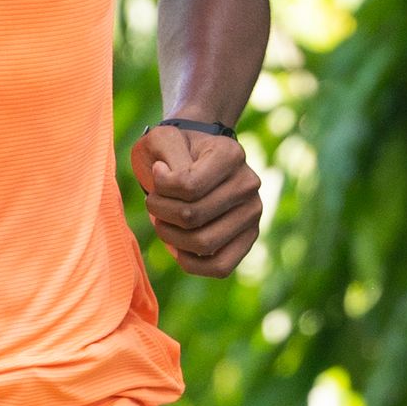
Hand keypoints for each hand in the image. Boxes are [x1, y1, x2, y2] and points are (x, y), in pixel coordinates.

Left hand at [130, 118, 261, 276]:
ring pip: (203, 244)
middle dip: (160, 213)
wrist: (197, 158)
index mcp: (231, 154)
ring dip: (170, 237)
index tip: (158, 173)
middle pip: (192, 217)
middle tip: (153, 202)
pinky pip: (220, 267)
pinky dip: (190, 262)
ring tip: (163, 221)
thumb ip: (163, 152)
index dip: (161, 187)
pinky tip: (177, 245)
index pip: (188, 186)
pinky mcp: (249, 238)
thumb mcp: (162, 138)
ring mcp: (253, 213)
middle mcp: (249, 184)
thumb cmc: (176, 151)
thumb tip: (166, 180)